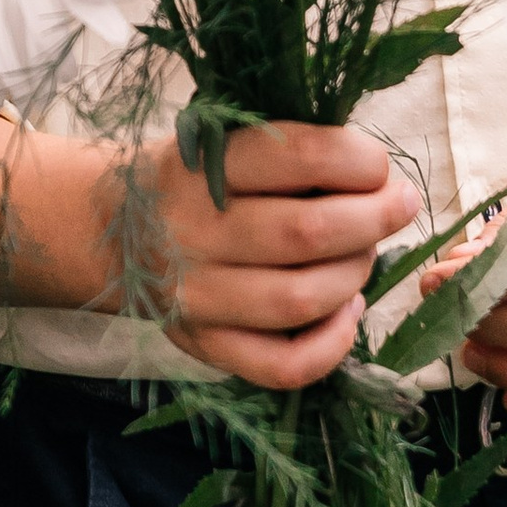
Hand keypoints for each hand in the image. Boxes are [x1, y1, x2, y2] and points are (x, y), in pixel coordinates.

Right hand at [131, 120, 419, 390]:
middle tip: (397, 206)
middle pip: (306, 232)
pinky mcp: (206, 346)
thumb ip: (287, 151)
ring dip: (355, 275)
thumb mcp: (220, 141)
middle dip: (373, 218)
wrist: (109, 230)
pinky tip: (347, 311)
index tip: (377, 166)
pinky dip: (333, 343)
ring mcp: (197, 297)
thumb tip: (377, 175)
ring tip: (364, 254)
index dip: (358, 161)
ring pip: (300, 300)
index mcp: (200, 167)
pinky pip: (283, 365)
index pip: (296, 157)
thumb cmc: (192, 179)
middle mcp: (193, 233)